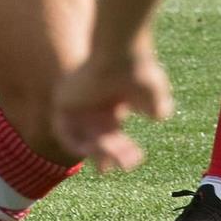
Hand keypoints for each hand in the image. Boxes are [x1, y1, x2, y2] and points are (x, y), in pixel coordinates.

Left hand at [53, 48, 174, 172]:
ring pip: (84, 139)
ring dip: (101, 153)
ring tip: (116, 155)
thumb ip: (157, 108)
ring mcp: (77, 103)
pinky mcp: (62, 103)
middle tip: (128, 164)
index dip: (121, 151)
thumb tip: (158, 116)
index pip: (111, 133)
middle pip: (98, 139)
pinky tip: (97, 146)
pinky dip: (80, 145)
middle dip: (114, 155)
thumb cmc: (140, 72)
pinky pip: (65, 134)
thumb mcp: (154, 95)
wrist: (122, 55)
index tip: (135, 159)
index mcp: (110, 101)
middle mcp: (92, 103)